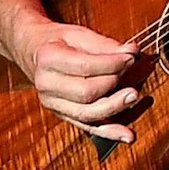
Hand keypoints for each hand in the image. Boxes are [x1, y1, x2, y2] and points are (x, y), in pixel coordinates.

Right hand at [9, 14, 145, 143]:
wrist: (34, 52)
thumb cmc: (59, 42)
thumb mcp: (78, 34)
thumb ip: (104, 44)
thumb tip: (131, 51)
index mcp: (48, 59)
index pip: (85, 66)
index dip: (112, 63)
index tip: (131, 56)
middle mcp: (46, 85)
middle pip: (86, 92)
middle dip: (114, 83)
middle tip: (134, 71)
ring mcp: (53, 104)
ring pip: (87, 113)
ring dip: (115, 107)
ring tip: (134, 96)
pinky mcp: (64, 115)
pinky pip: (88, 128)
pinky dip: (110, 132)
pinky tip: (127, 135)